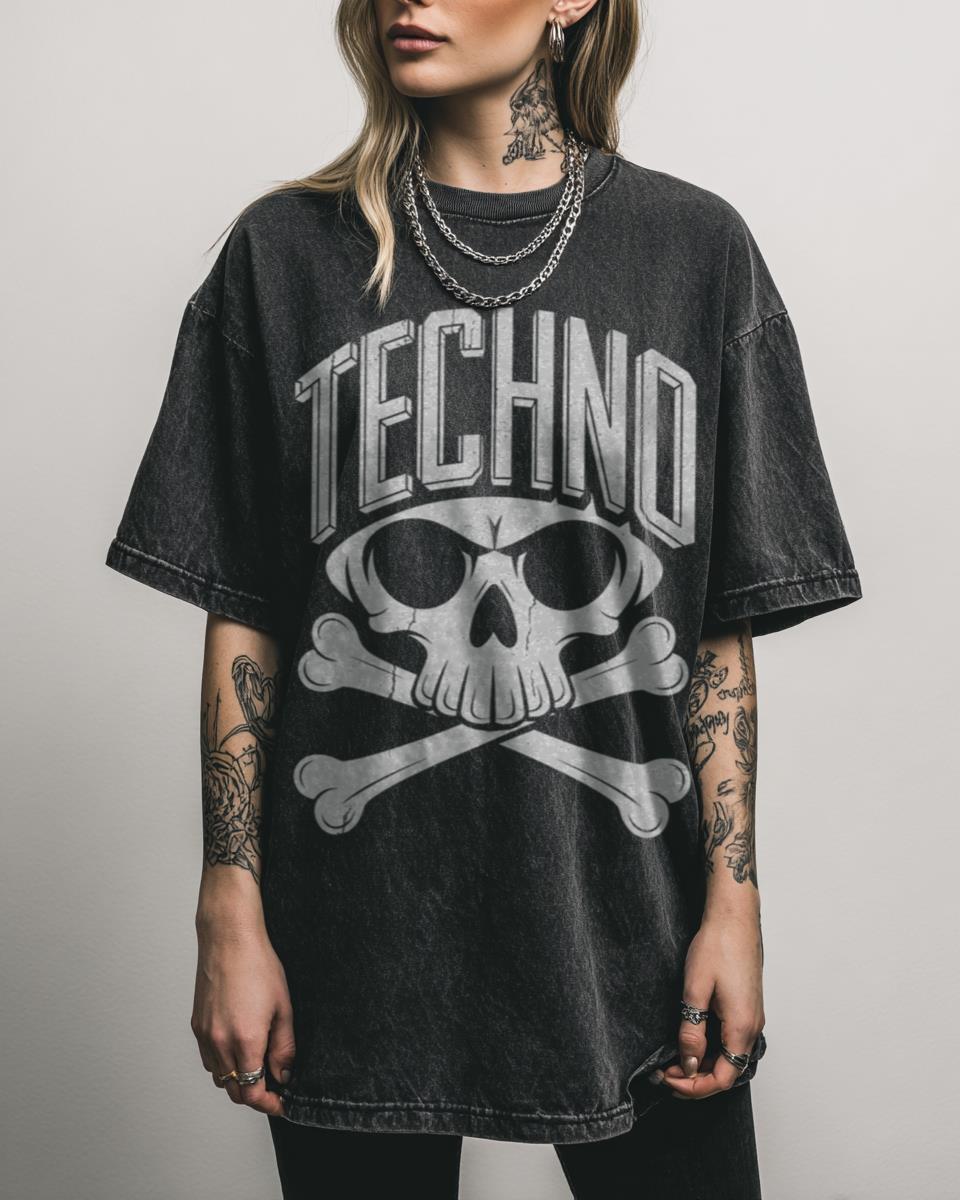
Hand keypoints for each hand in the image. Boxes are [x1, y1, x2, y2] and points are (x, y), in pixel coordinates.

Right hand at [191, 915, 295, 1116]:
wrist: (229, 939)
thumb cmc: (258, 966)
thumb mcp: (283, 1007)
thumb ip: (284, 1047)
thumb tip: (284, 1074)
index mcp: (245, 1040)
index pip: (252, 1092)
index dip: (268, 1104)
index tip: (281, 1103)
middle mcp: (220, 1043)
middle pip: (234, 1091)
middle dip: (255, 1095)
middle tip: (274, 1088)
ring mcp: (205, 1035)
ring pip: (219, 1077)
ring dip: (238, 1080)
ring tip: (258, 1066)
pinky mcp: (196, 1026)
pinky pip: (208, 1059)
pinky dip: (223, 1065)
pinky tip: (238, 1049)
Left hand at [658, 908, 764, 1099]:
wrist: (735, 918)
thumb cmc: (717, 946)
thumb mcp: (695, 990)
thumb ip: (692, 1031)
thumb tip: (689, 1064)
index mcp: (742, 1027)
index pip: (722, 1078)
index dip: (694, 1087)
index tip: (668, 1079)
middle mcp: (753, 1027)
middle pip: (727, 1071)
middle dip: (695, 1079)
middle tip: (664, 1072)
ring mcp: (752, 1017)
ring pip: (729, 1057)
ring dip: (703, 1064)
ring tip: (673, 1059)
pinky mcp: (747, 1008)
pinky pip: (731, 1040)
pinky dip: (711, 1049)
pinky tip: (691, 1041)